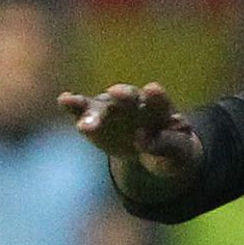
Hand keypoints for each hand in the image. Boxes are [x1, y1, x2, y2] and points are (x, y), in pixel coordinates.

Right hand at [58, 82, 201, 180]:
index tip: (153, 89)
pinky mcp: (94, 119)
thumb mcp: (179, 154)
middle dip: (123, 95)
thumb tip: (146, 140)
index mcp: (162, 110)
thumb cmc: (171, 152)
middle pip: (130, 97)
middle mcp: (136, 104)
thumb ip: (167, 146)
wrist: (153, 155)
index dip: (157, 96)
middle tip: (116, 92)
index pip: (160, 101)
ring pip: (101, 107)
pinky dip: (72, 105)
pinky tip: (64, 100)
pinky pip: (81, 111)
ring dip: (93, 113)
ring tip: (86, 125)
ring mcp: (113, 110)